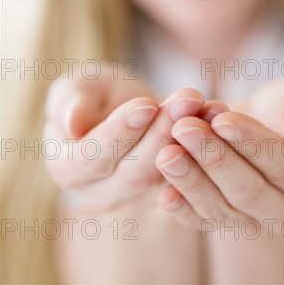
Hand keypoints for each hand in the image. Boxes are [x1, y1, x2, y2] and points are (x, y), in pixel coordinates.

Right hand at [43, 66, 227, 212]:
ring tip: (203, 103)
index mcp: (67, 168)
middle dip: (163, 132)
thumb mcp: (78, 87)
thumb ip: (72, 103)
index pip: (93, 158)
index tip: (146, 106)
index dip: (120, 133)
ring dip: (188, 136)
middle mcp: (100, 192)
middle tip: (187, 98)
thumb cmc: (95, 95)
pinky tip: (216, 113)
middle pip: (135, 171)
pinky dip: (206, 143)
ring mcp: (137, 196)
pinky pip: (190, 173)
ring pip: (167, 174)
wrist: (126, 105)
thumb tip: (73, 123)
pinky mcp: (169, 190)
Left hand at [154, 77, 283, 228]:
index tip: (222, 120)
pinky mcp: (226, 218)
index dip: (252, 143)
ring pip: (222, 208)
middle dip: (214, 158)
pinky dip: (182, 208)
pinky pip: (203, 220)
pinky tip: (163, 193)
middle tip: (184, 129)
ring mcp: (256, 219)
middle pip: (249, 191)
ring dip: (191, 180)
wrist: (267, 120)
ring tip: (166, 152)